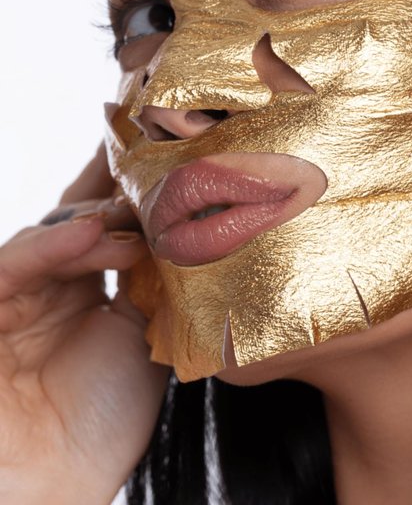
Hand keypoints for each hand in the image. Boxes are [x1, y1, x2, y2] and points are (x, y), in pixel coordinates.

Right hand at [0, 145, 168, 503]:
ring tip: (136, 207)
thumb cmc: (102, 419)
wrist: (57, 485)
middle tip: (159, 161)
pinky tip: (91, 228)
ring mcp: (17, 292)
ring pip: (52, 231)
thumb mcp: (147, 338)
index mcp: (89, 285)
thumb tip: (188, 229)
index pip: (111, 221)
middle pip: (83, 212)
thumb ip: (156, 282)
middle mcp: (52, 280)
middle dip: (120, 186)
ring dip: (97, 215)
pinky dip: (51, 244)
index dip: (134, 185)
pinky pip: (14, 266)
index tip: (167, 146)